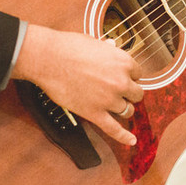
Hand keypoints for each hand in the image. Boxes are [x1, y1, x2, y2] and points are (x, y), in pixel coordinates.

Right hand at [12, 25, 143, 145]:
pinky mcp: (94, 113)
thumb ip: (108, 52)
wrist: (47, 59)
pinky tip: (131, 141)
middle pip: (137, 94)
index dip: (128, 75)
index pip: (138, 74)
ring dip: (123, 108)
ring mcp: (108, 99)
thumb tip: (111, 49)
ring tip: (113, 105)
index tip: (120, 76)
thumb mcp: (96, 43)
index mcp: (124, 62)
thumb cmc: (69, 47)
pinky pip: (113, 129)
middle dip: (128, 93)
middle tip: (116, 90)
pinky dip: (124, 136)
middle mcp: (121, 82)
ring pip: (127, 110)